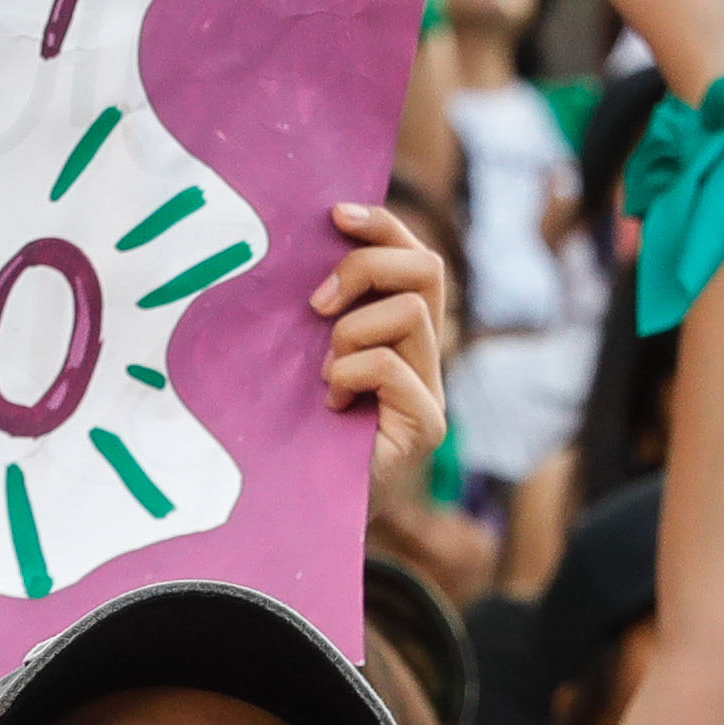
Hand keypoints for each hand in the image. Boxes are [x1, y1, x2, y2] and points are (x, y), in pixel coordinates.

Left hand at [315, 201, 449, 483]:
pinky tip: (332, 405)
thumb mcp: (298, 355)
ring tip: (326, 374)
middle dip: (366, 268)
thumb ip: (317, 312)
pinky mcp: (428, 426)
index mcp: (400, 331)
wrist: (299, 510)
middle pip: (427, 268)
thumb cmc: (291, 431)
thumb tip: (294, 247)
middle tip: (316, 305)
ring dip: (351, 333)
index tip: (335, 214)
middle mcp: (427, 355)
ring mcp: (432, 390)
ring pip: (410, 313)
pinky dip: (351, 374)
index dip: (382, 226)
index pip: (414, 257)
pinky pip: (392, 367)